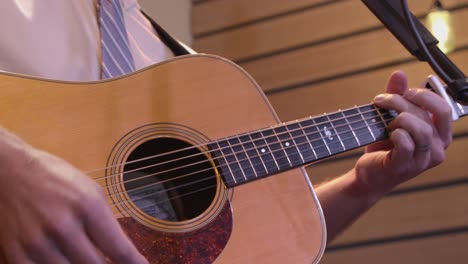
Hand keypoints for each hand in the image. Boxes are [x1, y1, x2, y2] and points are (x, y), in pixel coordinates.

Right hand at [0, 129, 147, 262]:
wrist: (10, 171)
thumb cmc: (57, 178)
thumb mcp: (91, 191)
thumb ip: (105, 224)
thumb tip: (119, 255)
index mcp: (87, 206)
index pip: (119, 249)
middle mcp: (63, 226)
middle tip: (109, 261)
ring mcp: (38, 242)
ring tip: (84, 254)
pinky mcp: (17, 252)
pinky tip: (62, 259)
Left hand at [353, 71, 452, 196]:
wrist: (368, 173)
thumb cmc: (384, 147)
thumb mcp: (390, 118)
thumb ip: (397, 96)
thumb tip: (399, 73)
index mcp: (439, 135)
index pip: (445, 108)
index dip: (424, 95)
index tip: (404, 92)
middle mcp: (436, 148)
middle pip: (430, 114)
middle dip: (405, 101)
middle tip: (384, 100)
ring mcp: (422, 160)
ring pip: (420, 128)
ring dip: (398, 117)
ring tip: (384, 121)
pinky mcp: (404, 166)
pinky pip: (405, 143)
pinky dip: (395, 133)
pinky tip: (387, 133)